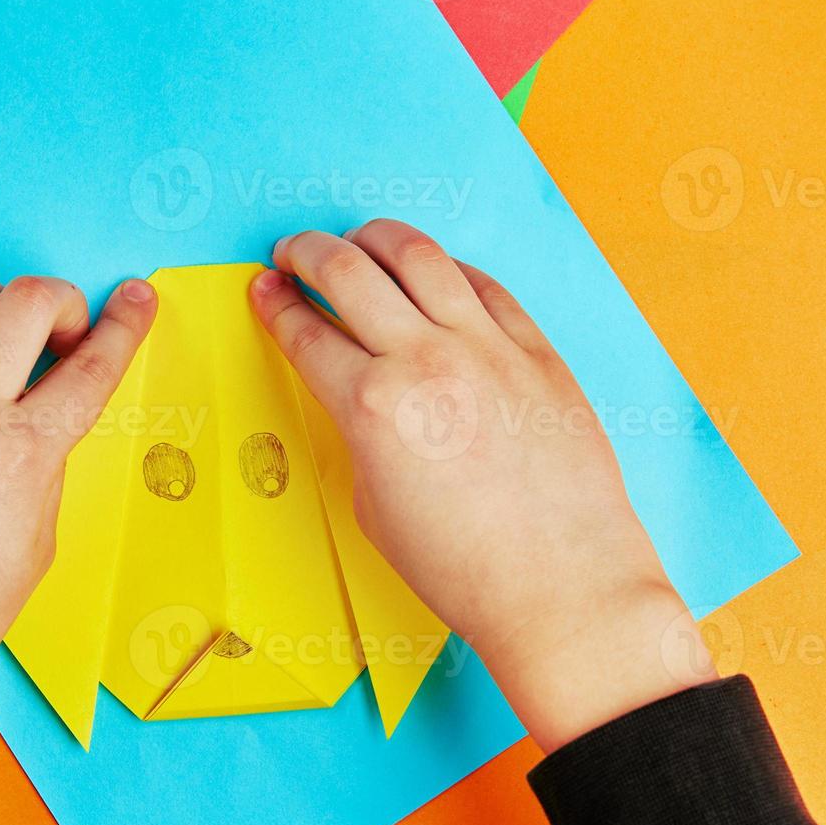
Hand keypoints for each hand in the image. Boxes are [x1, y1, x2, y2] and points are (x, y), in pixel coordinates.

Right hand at [250, 220, 714, 750]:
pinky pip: (486, 286)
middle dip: (307, 251)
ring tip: (358, 240)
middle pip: (348, 271)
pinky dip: (448, 269)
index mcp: (372, 407)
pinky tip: (434, 272)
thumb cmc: (464, 567)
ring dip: (374, 237)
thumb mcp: (374, 505)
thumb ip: (359, 432)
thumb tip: (359, 391)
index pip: (306, 331)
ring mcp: (489, 349)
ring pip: (419, 255)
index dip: (275, 305)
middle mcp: (427, 362)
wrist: (561, 587)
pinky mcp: (538, 353)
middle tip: (293, 250)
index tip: (264, 289)